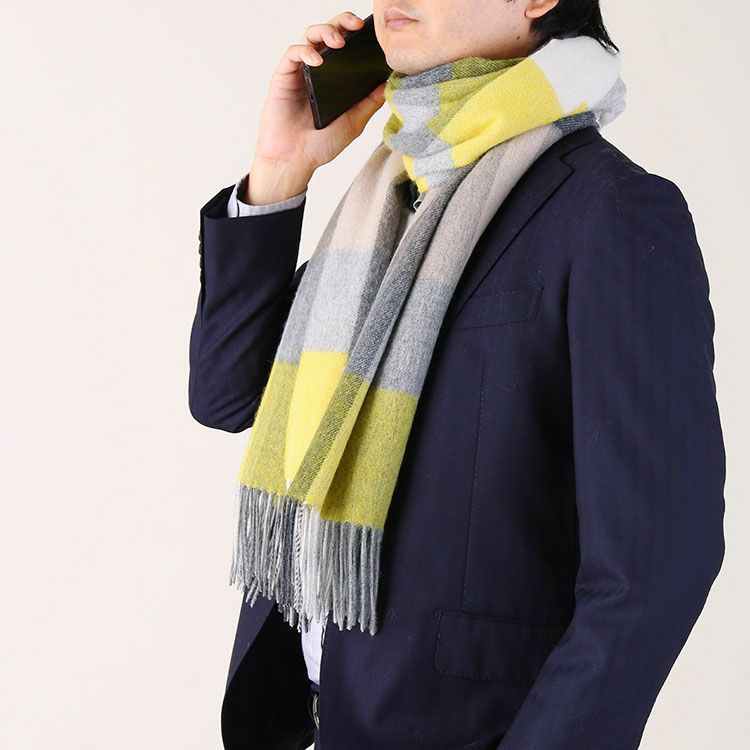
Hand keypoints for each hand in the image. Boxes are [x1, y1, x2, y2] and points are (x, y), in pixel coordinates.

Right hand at [246, 11, 387, 203]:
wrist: (294, 161)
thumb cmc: (320, 145)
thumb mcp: (353, 123)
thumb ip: (369, 103)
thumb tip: (388, 83)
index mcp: (332, 79)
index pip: (343, 45)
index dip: (353, 32)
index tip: (368, 31)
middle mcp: (315, 71)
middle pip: (326, 33)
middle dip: (340, 22)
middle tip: (355, 26)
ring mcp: (298, 73)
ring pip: (308, 37)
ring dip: (324, 32)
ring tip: (337, 42)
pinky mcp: (282, 78)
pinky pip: (292, 54)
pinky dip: (305, 52)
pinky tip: (317, 61)